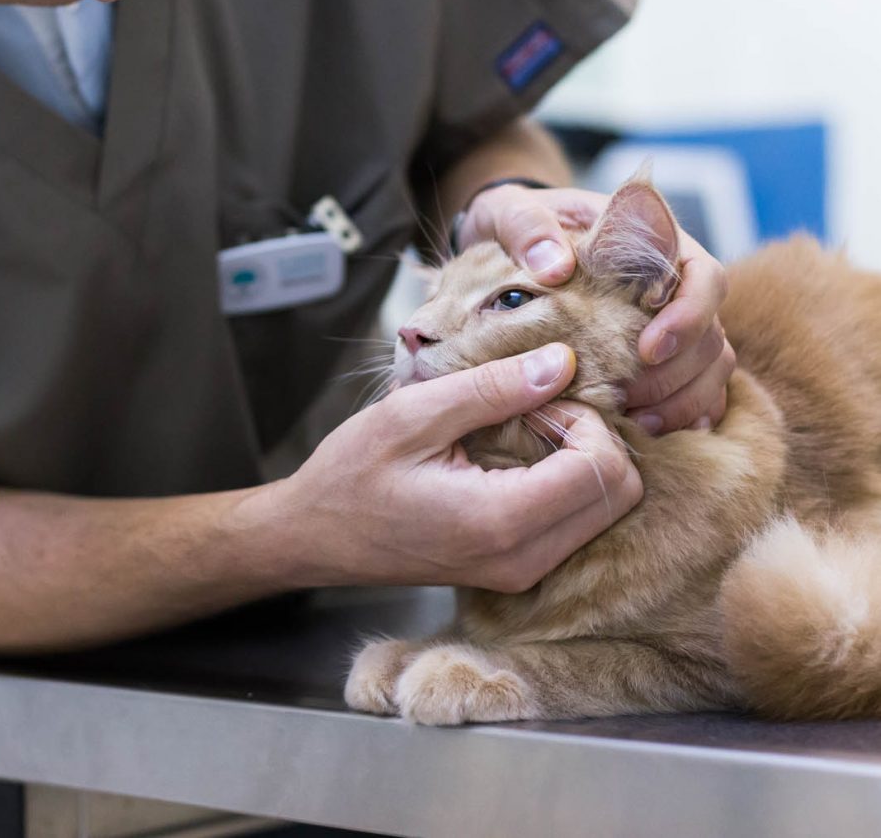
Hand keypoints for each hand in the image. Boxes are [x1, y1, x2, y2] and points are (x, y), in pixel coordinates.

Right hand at [275, 344, 641, 592]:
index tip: (535, 398)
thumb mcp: (412, 414)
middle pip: (620, 495)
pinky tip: (518, 455)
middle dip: (595, 438)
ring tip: (523, 428)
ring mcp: (522, 572)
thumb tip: (562, 362)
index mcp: (500, 522)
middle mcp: (523, 560)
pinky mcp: (516, 570)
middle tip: (537, 411)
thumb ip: (491, 389)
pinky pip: (576, 523)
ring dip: (582, 459)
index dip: (585, 419)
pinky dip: (567, 481)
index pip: (602, 470)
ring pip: (605, 510)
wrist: (315, 535)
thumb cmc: (351, 473)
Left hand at [457, 183, 734, 432]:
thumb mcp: (506, 213)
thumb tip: (554, 267)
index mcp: (652, 241)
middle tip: (629, 399)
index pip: (703, 276)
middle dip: (679, 373)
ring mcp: (670, 321)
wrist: (503, 243)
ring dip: (682, 400)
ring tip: (638, 424)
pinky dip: (682, 413)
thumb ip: (526, 226)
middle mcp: (671, 283)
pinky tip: (651, 432)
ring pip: (711, 366)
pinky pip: (695, 389)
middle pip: (712, 332)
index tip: (648, 349)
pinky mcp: (660, 356)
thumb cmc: (513, 225)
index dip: (689, 316)